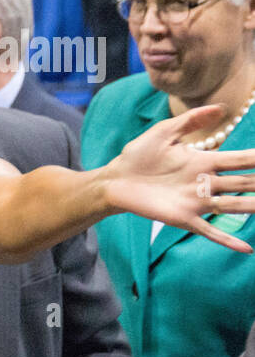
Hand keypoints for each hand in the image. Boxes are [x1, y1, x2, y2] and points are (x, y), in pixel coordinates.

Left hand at [104, 104, 254, 251]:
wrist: (115, 180)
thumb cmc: (138, 156)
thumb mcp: (164, 133)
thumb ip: (191, 121)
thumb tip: (222, 107)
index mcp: (204, 162)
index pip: (241, 160)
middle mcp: (206, 183)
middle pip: (245, 183)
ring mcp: (196, 201)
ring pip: (234, 205)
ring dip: (253, 208)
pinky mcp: (183, 218)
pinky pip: (209, 230)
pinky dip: (227, 240)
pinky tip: (246, 249)